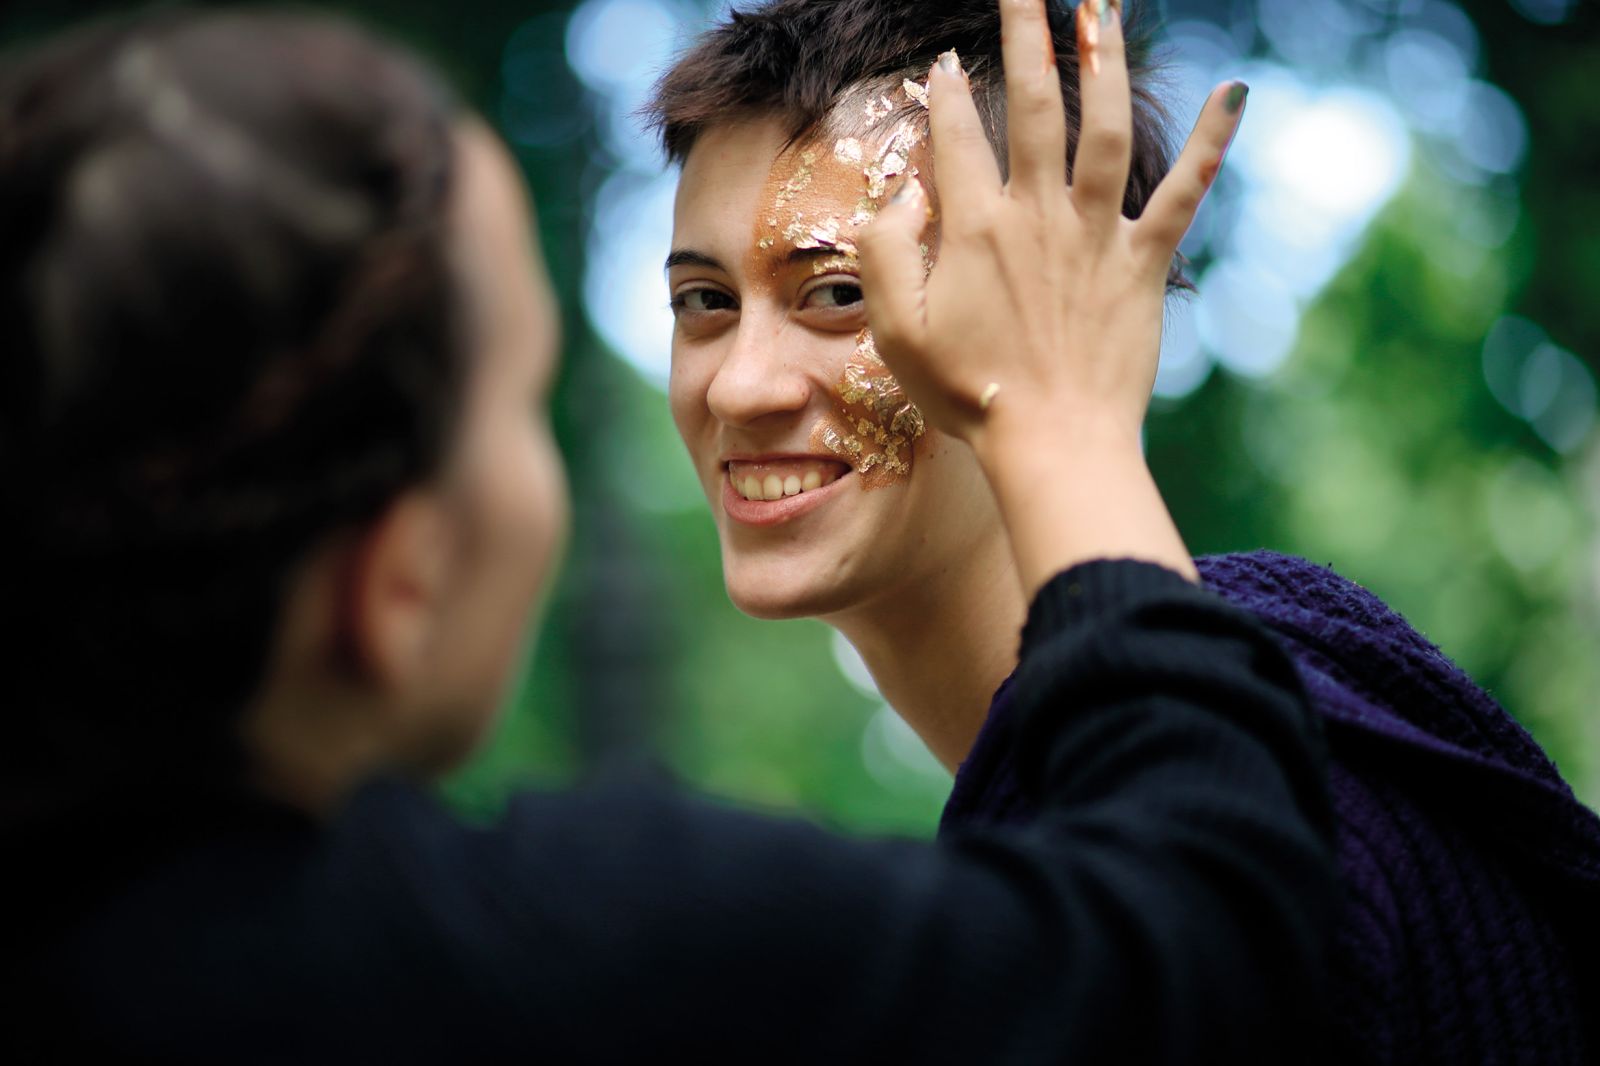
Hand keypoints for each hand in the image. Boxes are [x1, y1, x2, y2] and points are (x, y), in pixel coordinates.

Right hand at [856, 0, 1247, 589]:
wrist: (1052, 441)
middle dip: (1029, 34)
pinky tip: (1234, 90)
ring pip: (1105, 127)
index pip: (955, 137)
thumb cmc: (968, 394)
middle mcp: (1037, 216)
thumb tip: (899, 196)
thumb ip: (884, 254)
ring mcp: (1096, 234)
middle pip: (1035, 105)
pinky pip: (1184, 192)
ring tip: (1104, 5)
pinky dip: (1212, 141)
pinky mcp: (1145, 262)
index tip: (946, 63)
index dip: (945, 94)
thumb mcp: (896, 331)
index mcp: (974, 229)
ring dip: (1106, 59)